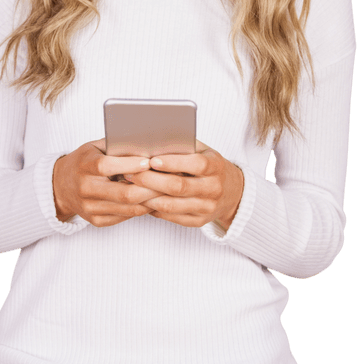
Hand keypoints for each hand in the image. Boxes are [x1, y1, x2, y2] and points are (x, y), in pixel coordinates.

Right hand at [52, 139, 162, 226]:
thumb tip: (147, 146)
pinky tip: (151, 201)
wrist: (60, 186)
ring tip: (164, 193)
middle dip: (149, 188)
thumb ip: (116, 147)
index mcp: (84, 166)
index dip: (130, 165)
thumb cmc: (84, 162)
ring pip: (128, 209)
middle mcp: (85, 189)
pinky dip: (140, 210)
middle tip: (167, 181)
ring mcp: (89, 208)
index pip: (107, 166)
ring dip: (150, 201)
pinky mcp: (95, 221)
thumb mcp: (95, 147)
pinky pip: (124, 217)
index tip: (150, 162)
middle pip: (123, 194)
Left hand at [123, 140, 243, 229]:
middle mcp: (214, 189)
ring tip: (131, 188)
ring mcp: (207, 207)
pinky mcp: (198, 221)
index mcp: (216, 167)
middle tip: (131, 174)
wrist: (232, 192)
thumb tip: (153, 142)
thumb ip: (184, 147)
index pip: (196, 164)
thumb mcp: (203, 151)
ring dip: (147, 197)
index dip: (173, 163)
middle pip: (179, 187)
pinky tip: (141, 200)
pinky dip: (153, 209)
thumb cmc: (210, 166)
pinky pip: (171, 217)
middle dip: (151, 180)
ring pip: (171, 206)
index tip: (151, 160)